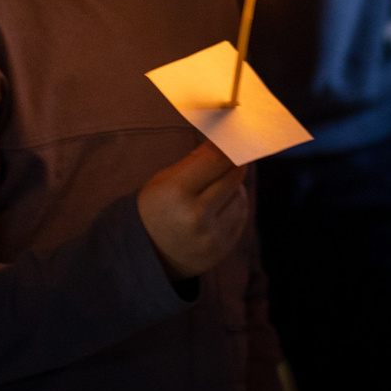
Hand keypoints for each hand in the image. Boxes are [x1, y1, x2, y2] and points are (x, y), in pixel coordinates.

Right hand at [136, 141, 248, 280]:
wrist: (148, 252)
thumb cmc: (158, 207)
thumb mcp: (166, 178)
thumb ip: (197, 161)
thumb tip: (225, 141)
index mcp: (177, 191)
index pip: (216, 159)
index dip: (228, 145)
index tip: (233, 138)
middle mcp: (196, 215)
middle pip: (233, 176)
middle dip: (235, 163)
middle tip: (232, 155)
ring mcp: (212, 235)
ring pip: (241, 196)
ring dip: (235, 186)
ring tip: (217, 187)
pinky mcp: (223, 248)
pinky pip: (241, 216)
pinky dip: (235, 206)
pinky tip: (220, 206)